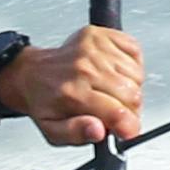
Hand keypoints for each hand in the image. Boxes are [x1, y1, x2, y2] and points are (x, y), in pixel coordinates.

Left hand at [0, 25, 139, 146]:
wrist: (32, 74)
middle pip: (132, 95)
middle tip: (116, 113)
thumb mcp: (52, 131)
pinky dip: (132, 66)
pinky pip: (134, 52)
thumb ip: (76, 134)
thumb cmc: (45, 102)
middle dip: (130, 111)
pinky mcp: (100, 34)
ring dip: (131, 88)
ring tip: (111, 92)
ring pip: (136, 76)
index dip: (129, 127)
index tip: (128, 131)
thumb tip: (98, 130)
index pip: (117, 113)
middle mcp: (83, 67)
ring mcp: (93, 48)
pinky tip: (115, 73)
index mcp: (72, 93)